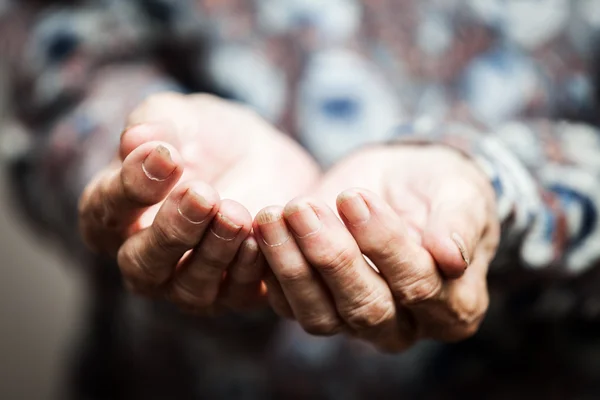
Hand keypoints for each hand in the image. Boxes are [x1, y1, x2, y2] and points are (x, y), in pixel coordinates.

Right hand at [78, 93, 319, 313]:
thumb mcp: (179, 117)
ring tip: (235, 213)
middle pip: (143, 263)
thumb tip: (135, 140)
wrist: (259, 155)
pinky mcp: (234, 290)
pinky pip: (236, 294)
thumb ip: (154, 125)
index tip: (168, 157)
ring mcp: (188, 282)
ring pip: (190, 287)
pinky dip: (247, 272)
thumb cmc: (204, 137)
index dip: (133, 187)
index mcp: (114, 214)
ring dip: (213, 252)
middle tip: (202, 194)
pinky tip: (258, 239)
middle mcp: (145, 258)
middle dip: (173, 230)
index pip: (106, 211)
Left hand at [254, 144, 498, 350]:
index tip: (353, 198)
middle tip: (302, 207)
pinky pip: (290, 304)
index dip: (383, 244)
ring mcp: (356, 322)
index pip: (418, 287)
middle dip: (331, 256)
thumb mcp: (460, 193)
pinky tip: (262, 232)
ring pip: (320, 315)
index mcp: (453, 307)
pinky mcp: (318, 306)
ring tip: (273, 216)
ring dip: (292, 265)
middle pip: (366, 308)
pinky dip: (272, 270)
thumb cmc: (439, 189)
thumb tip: (451, 258)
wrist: (404, 183)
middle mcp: (405, 325)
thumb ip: (459, 224)